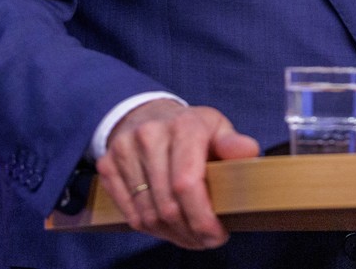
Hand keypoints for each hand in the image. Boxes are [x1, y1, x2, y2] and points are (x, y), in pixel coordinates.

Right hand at [95, 99, 259, 248]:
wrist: (146, 115)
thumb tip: (249, 151)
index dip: (202, 217)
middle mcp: (150, 135)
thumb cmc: (190, 128)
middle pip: (168, 205)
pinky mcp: (107, 166)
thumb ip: (233, 144)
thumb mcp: (216, 128)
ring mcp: (124, 150)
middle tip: (207, 241)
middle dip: (191, 232)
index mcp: (184, 126)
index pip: (187, 184)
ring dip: (172, 234)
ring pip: (147, 214)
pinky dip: (152, 229)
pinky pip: (129, 214)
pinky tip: (169, 229)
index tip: (217, 235)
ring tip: (191, 236)